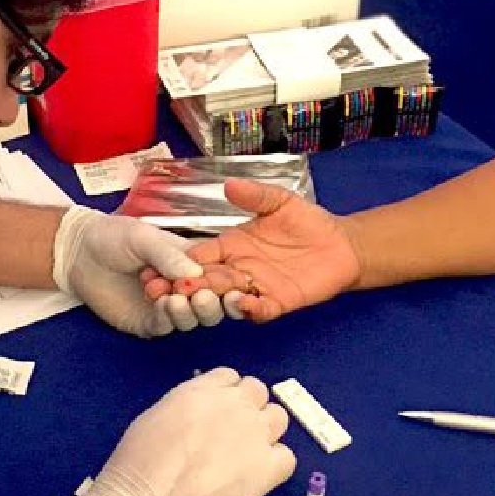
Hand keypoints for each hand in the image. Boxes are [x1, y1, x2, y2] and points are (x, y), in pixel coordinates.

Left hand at [53, 206, 226, 336]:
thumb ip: (168, 255)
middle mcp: (184, 288)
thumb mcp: (144, 237)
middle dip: (213, 303)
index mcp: (192, 263)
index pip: (220, 277)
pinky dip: (170, 318)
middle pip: (213, 305)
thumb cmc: (114, 237)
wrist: (78, 252)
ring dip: (190, 312)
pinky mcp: (147, 323)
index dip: (228, 283)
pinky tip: (165, 305)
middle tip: (203, 296)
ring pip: (193, 320)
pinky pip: (166, 327)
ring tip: (177, 298)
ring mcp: (167, 307)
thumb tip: (194, 276)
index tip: (230, 285)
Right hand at [65, 367, 294, 495]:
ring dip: (266, 430)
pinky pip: (287, 457)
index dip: (226, 393)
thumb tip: (196, 416)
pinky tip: (258, 476)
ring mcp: (253, 435)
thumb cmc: (138, 466)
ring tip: (248, 452)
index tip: (220, 409)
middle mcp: (232, 405)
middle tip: (235, 430)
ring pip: (279, 418)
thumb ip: (184, 407)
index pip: (229, 377)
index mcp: (201, 390)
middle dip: (249, 407)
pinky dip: (276, 464)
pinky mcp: (267, 469)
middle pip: (258, 391)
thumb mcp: (154, 418)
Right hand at [143, 179, 360, 322]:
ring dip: (212, 300)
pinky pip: (260, 310)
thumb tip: (229, 185)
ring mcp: (256, 288)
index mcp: (229, 246)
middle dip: (183, 288)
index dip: (176, 264)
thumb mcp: (279, 201)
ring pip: (226, 299)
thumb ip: (255, 196)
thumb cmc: (306, 222)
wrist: (341, 244)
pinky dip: (251, 310)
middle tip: (161, 292)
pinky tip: (244, 304)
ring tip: (201, 298)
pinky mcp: (278, 302)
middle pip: (204, 282)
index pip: (197, 258)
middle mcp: (237, 269)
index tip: (153, 269)